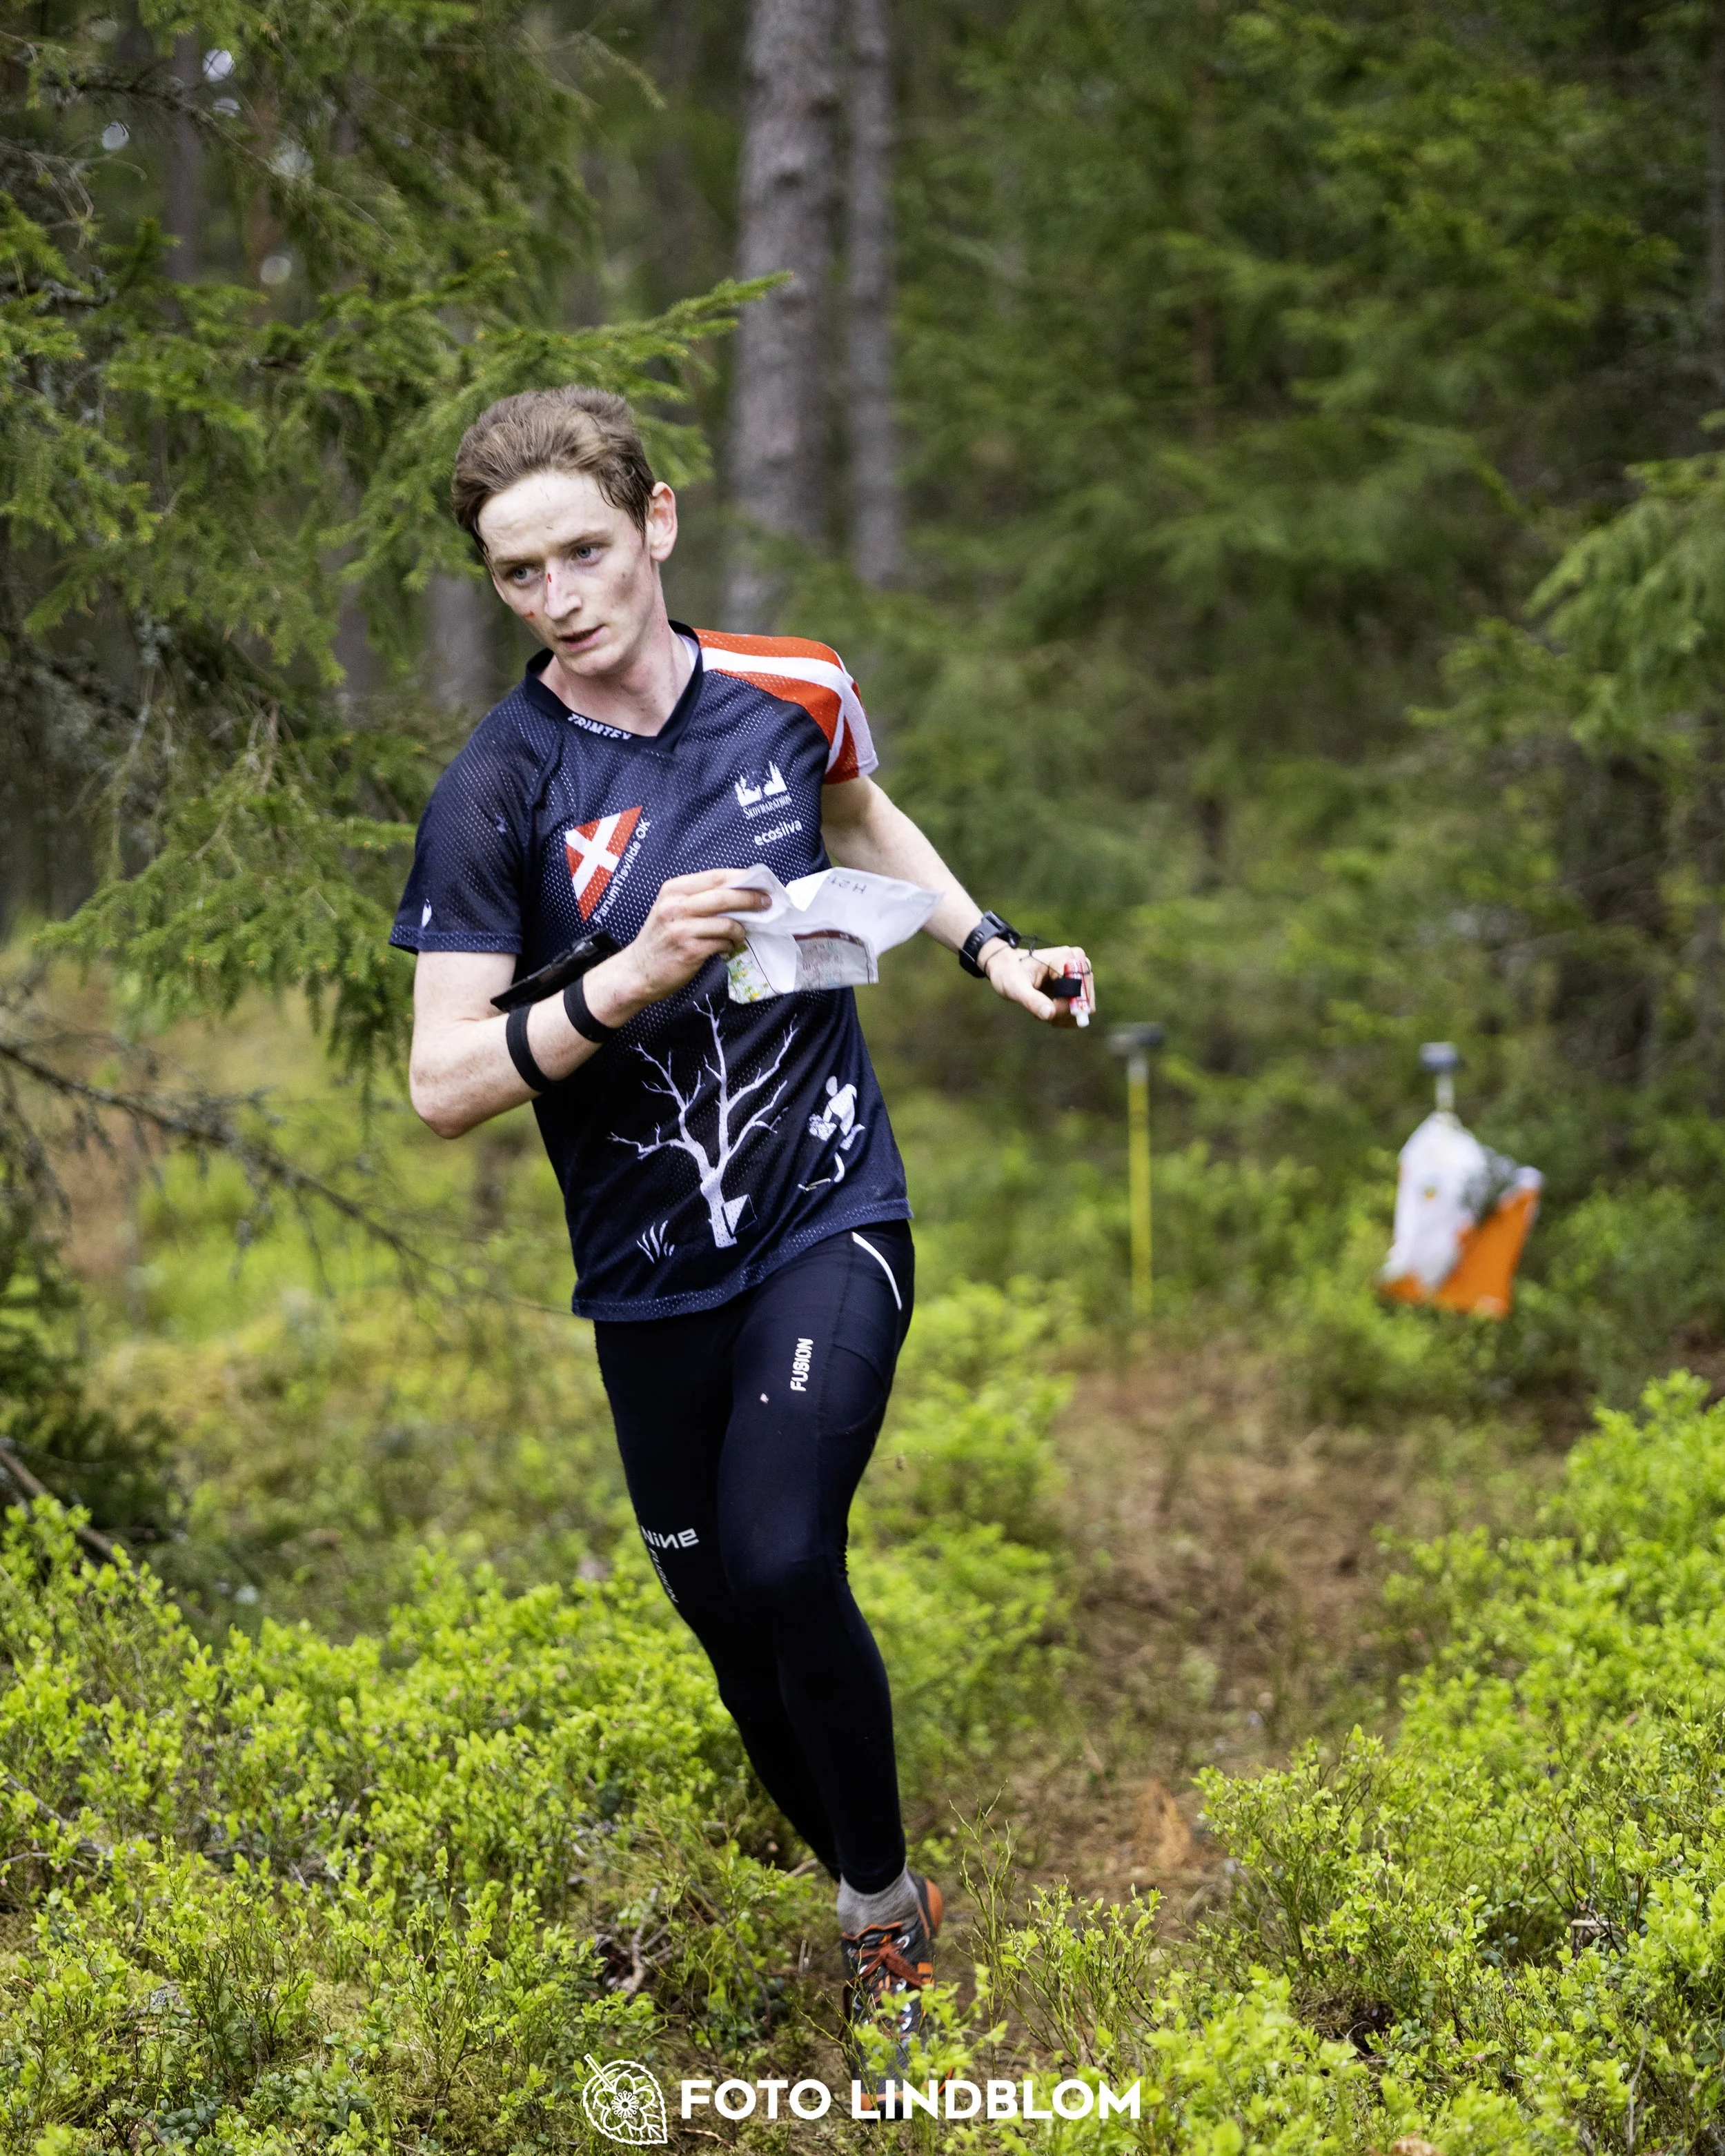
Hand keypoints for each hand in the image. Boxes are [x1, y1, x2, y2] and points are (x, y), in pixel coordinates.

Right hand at [586, 870, 767, 1024]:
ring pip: (726, 922)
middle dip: (751, 899)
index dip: (742, 878)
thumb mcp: (671, 909)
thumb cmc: (660, 939)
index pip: (715, 876)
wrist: (637, 972)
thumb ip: (698, 898)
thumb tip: (739, 893)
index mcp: (674, 890)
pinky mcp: (689, 950)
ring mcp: (682, 929)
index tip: (761, 883)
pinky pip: (722, 943)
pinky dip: (731, 944)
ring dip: (741, 928)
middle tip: (767, 904)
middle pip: (724, 895)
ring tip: (742, 933)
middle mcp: (676, 906)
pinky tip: (729, 946)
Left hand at [983, 942, 1095, 1027]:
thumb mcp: (1015, 988)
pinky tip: (1048, 1011)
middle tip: (1042, 1013)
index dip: (1063, 1007)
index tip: (1045, 1011)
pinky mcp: (1079, 983)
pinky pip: (1081, 1009)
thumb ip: (1032, 1001)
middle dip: (1063, 1012)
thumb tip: (1049, 1014)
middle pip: (1084, 1001)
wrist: (1005, 967)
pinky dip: (1065, 1016)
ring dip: (1063, 1016)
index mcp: (1065, 957)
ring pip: (1084, 1007)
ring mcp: (1080, 972)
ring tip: (1041, 1009)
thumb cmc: (1008, 973)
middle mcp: (1078, 962)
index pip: (1077, 990)